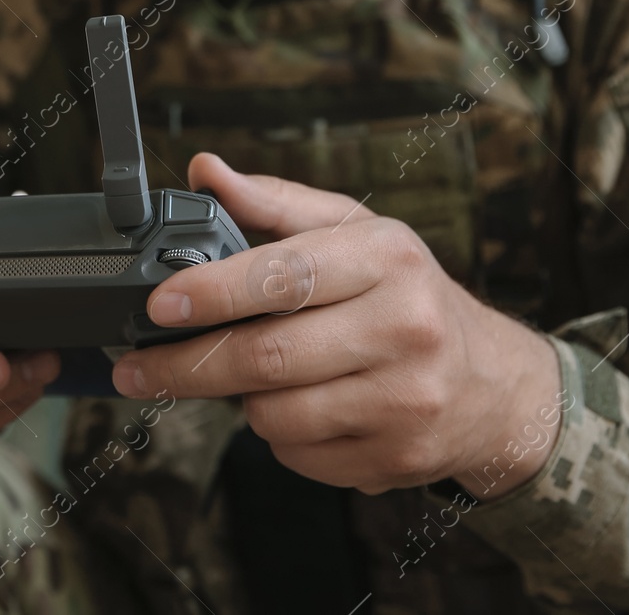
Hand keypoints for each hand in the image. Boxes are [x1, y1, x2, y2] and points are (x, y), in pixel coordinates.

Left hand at [112, 153, 562, 498]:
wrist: (492, 383)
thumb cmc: (404, 294)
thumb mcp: (352, 232)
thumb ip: (273, 203)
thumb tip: (204, 171)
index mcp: (387, 258)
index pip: (284, 275)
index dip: (211, 292)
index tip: (157, 305)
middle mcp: (405, 326)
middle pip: (267, 356)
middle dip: (186, 365)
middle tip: (136, 367)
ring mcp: (407, 399)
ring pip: (275, 414)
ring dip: (241, 401)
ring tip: (249, 378)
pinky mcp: (399, 457)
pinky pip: (299, 456)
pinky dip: (278, 437)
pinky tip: (299, 410)